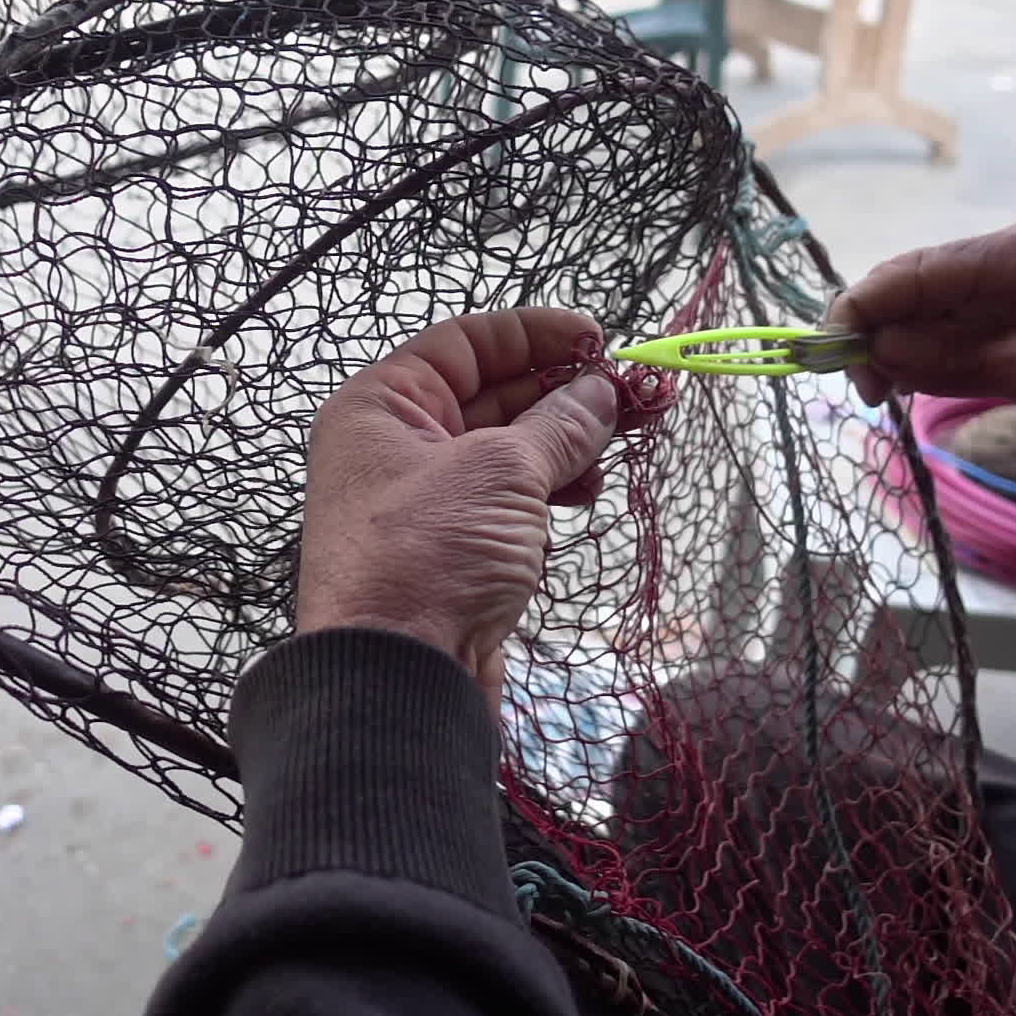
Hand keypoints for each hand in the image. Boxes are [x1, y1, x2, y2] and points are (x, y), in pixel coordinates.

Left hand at [295, 309, 626, 703]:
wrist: (396, 681)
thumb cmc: (426, 560)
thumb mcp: (502, 472)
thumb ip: (560, 425)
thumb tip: (601, 392)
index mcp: (381, 407)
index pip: (465, 342)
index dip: (535, 334)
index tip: (598, 339)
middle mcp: (394, 448)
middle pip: (491, 395)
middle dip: (564, 393)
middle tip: (634, 396)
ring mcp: (424, 504)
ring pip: (506, 452)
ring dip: (564, 445)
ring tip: (616, 447)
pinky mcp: (452, 553)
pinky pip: (507, 503)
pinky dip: (548, 493)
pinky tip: (585, 495)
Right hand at [829, 217, 1015, 483]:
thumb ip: (955, 358)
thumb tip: (876, 349)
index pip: (915, 271)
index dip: (860, 310)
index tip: (825, 358)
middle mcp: (1012, 260)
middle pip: (912, 289)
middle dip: (873, 335)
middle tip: (861, 394)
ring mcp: (1015, 290)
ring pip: (925, 314)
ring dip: (895, 353)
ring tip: (882, 399)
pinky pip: (951, 334)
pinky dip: (923, 361)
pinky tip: (908, 389)